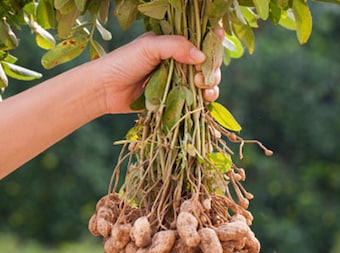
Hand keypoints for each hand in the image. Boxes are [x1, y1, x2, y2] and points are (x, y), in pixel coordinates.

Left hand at [95, 33, 221, 113]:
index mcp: (172, 43)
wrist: (106, 89)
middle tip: (204, 76)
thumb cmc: (124, 62)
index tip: (219, 40)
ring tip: (204, 88)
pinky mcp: (175, 97)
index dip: (212, 39)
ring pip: (205, 79)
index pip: (200, 37)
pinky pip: (195, 97)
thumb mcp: (149, 47)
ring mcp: (178, 79)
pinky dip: (205, 98)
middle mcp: (178, 60)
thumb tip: (201, 56)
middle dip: (213, 66)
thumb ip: (175, 46)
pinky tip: (205, 98)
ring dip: (212, 83)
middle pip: (207, 60)